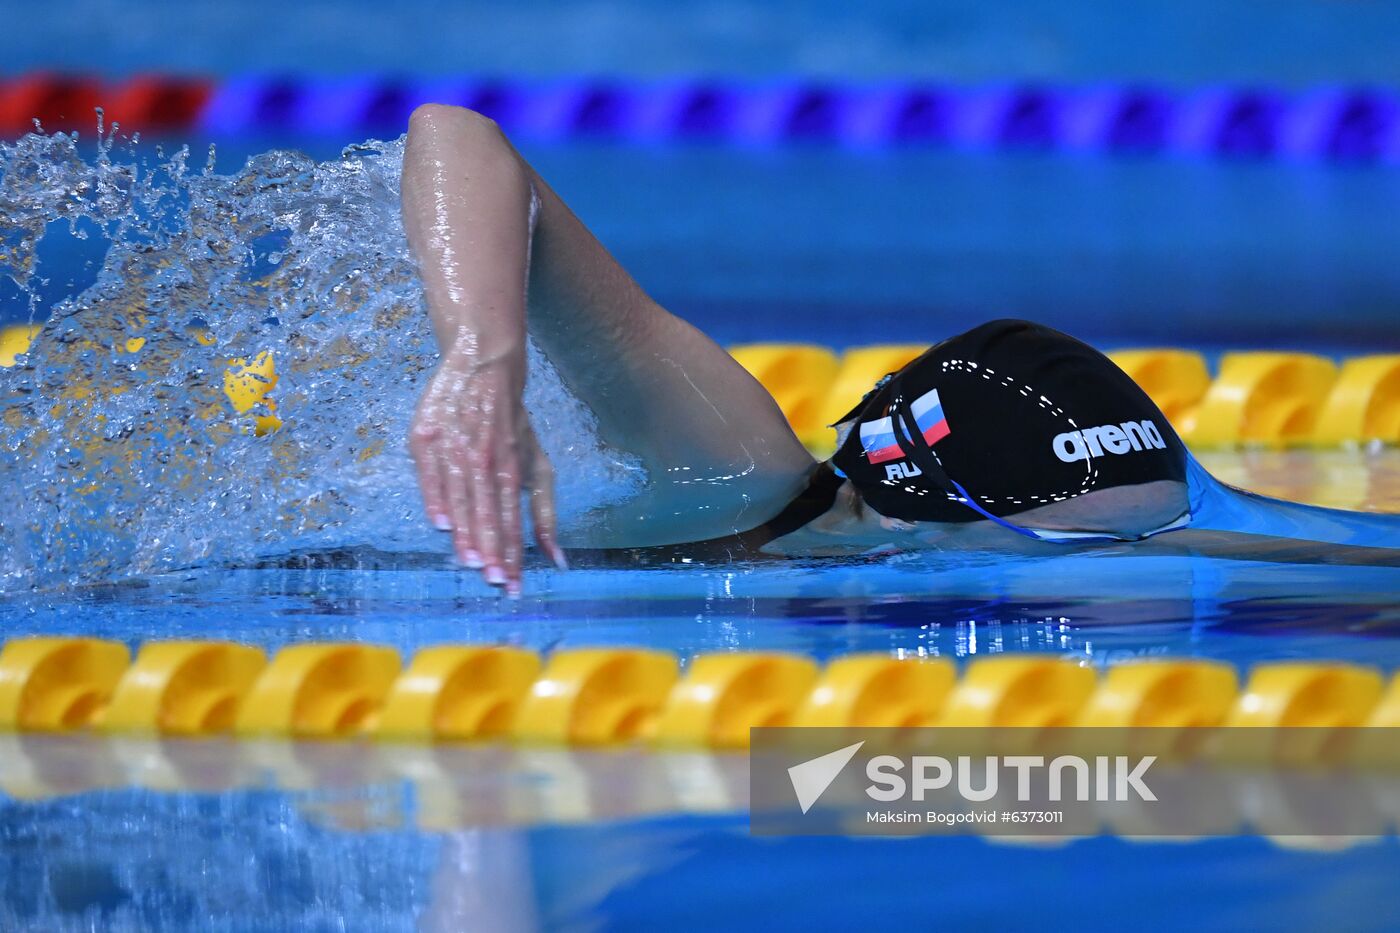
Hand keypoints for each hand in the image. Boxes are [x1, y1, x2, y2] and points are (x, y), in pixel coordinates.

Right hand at [409, 344, 564, 594]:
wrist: (483, 365)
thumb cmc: (511, 424)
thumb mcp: (536, 464)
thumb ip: (544, 512)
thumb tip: (558, 558)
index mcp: (510, 467)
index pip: (511, 520)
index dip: (511, 553)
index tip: (513, 584)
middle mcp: (484, 458)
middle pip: (488, 512)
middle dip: (492, 549)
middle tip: (495, 581)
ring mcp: (454, 446)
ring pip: (461, 496)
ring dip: (466, 532)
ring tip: (471, 562)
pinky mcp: (427, 435)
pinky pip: (429, 473)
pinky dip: (436, 498)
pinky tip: (440, 523)